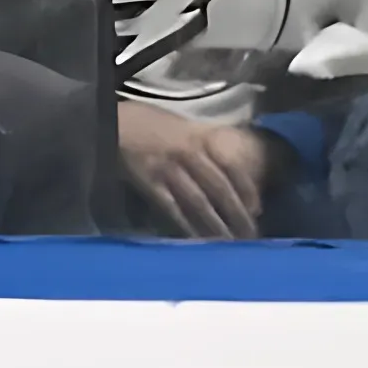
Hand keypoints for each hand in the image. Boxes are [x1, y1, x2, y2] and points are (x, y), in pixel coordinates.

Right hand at [117, 101, 270, 239]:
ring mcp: (168, 170)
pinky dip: (185, 226)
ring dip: (215, 225)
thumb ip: (202, 141)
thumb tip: (224, 164)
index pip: (232, 166)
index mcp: (200, 137)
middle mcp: (189, 154)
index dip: (247, 189)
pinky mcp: (148, 183)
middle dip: (236, 214)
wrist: (110, 123)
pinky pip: (171, 208)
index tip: (257, 210)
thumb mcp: (180, 125)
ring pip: (199, 202)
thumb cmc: (145, 122)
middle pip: (219, 188)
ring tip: (228, 244)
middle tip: (250, 236)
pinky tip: (196, 240)